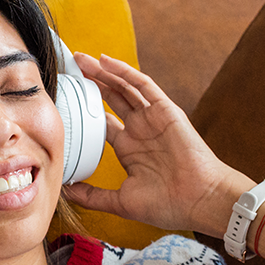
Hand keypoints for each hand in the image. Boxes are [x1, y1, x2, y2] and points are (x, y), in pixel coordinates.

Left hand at [65, 54, 250, 236]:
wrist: (200, 201)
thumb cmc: (169, 205)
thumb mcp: (120, 202)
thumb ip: (93, 196)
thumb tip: (65, 191)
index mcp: (130, 149)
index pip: (102, 123)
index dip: (84, 111)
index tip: (64, 102)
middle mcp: (140, 130)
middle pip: (111, 100)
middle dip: (91, 84)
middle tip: (69, 71)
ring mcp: (153, 119)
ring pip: (123, 88)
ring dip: (102, 73)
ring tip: (81, 60)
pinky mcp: (166, 110)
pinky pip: (143, 85)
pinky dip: (124, 71)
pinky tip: (105, 61)